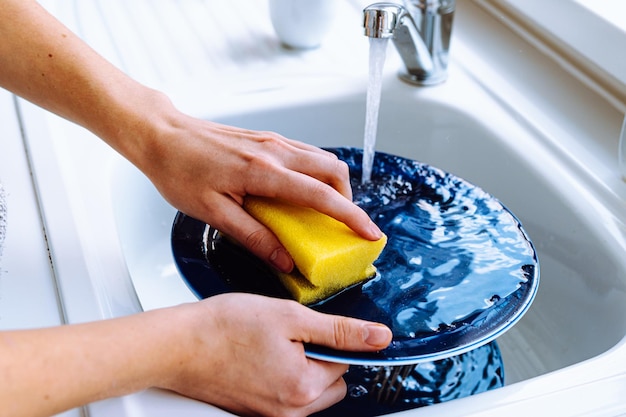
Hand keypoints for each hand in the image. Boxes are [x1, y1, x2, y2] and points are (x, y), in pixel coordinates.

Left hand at [138, 106, 382, 271]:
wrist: (163, 136)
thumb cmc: (180, 172)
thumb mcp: (214, 213)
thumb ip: (254, 237)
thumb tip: (284, 260)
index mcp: (263, 172)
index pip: (321, 195)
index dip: (350, 216)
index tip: (369, 233)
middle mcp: (275, 151)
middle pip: (334, 170)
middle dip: (348, 199)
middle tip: (343, 226)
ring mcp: (273, 141)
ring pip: (323, 160)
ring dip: (334, 185)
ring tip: (324, 213)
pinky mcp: (268, 138)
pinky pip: (306, 154)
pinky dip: (317, 174)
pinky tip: (301, 193)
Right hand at [159, 293, 391, 416]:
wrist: (178, 345)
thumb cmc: (224, 327)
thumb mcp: (290, 317)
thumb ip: (339, 330)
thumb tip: (379, 337)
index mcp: (303, 388)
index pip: (345, 365)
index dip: (328, 340)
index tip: (305, 329)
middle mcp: (289, 412)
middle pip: (332, 385)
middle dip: (320, 359)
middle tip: (289, 337)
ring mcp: (271, 416)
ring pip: (309, 392)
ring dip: (301, 369)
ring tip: (270, 347)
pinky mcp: (255, 413)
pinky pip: (286, 398)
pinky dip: (282, 378)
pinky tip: (260, 359)